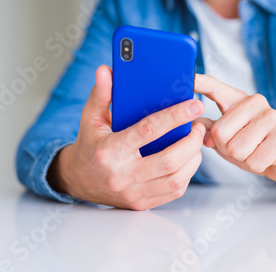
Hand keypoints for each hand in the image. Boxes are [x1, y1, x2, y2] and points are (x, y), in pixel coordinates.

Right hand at [47, 65, 205, 209]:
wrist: (77, 180)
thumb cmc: (89, 145)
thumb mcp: (90, 118)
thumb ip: (100, 94)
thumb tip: (106, 71)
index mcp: (110, 151)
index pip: (148, 131)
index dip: (174, 116)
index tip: (194, 104)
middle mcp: (122, 175)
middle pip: (169, 160)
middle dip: (191, 141)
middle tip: (199, 125)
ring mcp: (133, 193)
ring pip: (176, 179)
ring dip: (193, 158)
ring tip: (195, 141)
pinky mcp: (141, 203)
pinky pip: (173, 192)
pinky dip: (187, 174)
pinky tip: (187, 159)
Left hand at [194, 74, 275, 184]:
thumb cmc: (255, 146)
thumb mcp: (229, 138)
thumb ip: (211, 130)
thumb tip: (195, 125)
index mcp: (238, 100)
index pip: (215, 88)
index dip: (201, 82)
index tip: (188, 76)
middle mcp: (255, 102)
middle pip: (220, 132)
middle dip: (226, 148)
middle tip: (243, 147)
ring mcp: (271, 117)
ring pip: (236, 149)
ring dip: (242, 158)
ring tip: (255, 151)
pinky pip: (253, 161)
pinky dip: (256, 166)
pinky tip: (267, 157)